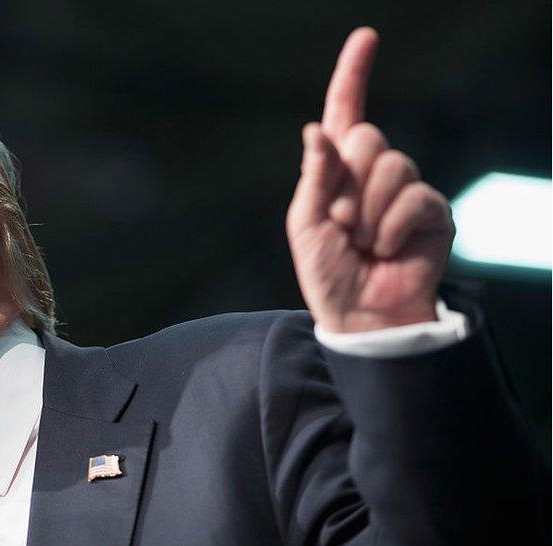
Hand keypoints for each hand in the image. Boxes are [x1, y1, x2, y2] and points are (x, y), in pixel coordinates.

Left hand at [286, 27, 454, 332]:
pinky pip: (414, 197)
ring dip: (367, 211)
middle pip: (367, 138)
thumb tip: (316, 128)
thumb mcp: (305, 222)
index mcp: (337, 170)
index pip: (346, 112)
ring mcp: (405, 189)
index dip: (353, 75)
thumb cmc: (326, 272)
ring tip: (362, 243)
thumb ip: (315, 175)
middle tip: (340, 226)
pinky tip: (386, 251)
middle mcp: (373, 172)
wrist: (359, 315)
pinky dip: (391, 229)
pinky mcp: (432, 210)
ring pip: (391, 166)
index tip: (366, 37)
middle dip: (346, 186)